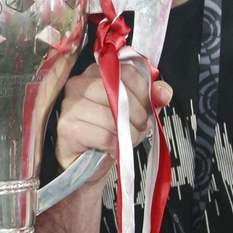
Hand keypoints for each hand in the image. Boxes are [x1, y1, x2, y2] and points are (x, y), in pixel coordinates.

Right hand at [55, 63, 173, 175]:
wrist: (84, 162)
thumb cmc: (107, 131)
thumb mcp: (134, 110)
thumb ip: (151, 97)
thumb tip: (163, 93)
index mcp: (95, 73)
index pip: (127, 71)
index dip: (145, 90)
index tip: (149, 106)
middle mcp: (78, 83)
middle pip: (121, 92)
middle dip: (139, 114)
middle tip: (141, 127)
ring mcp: (70, 105)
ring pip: (113, 116)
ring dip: (130, 133)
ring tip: (129, 139)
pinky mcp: (68, 127)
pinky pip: (105, 135)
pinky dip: (117, 145)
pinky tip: (115, 148)